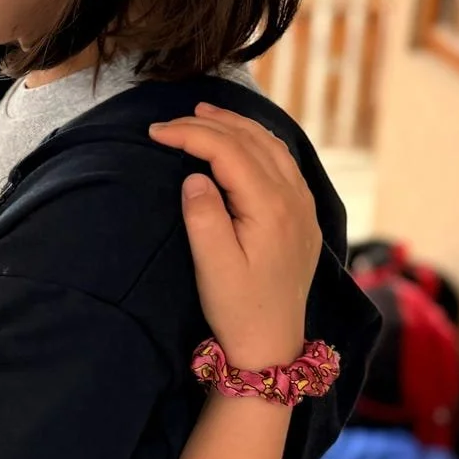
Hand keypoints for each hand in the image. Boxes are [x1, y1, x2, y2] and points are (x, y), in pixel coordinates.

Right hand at [149, 102, 320, 370]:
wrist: (272, 344)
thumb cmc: (238, 309)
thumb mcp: (213, 267)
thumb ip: (203, 217)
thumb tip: (195, 176)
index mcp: (271, 208)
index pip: (229, 151)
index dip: (190, 135)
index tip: (155, 133)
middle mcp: (293, 199)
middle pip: (251, 141)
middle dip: (209, 124)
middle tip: (169, 122)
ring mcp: (302, 206)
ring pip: (271, 146)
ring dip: (236, 126)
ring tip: (204, 115)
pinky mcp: (302, 215)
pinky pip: (283, 161)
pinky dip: (257, 141)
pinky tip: (241, 140)